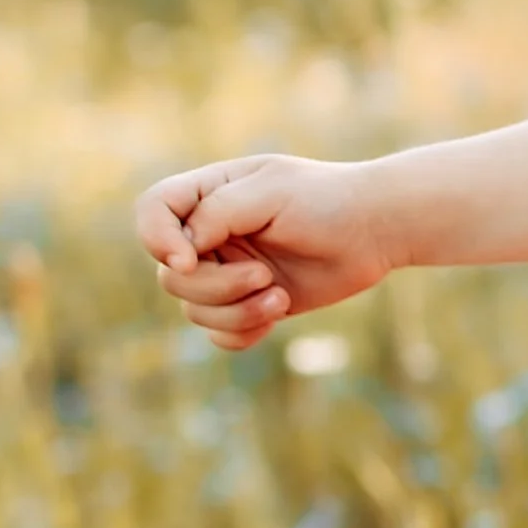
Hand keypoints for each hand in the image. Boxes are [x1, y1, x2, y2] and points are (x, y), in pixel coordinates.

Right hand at [133, 152, 396, 350]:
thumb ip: (218, 213)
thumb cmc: (327, 201)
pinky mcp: (249, 303)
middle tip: (263, 276)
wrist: (375, 231)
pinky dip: (242, 331)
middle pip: (172, 276)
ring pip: (194, 310)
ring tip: (279, 296)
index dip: (156, 240)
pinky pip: (219, 334)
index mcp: (209, 193)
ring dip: (235, 311)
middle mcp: (210, 234)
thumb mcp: (271, 192)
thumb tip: (181, 254)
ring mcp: (228, 270)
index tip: (189, 260)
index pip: (151, 211)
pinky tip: (277, 313)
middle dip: (216, 286)